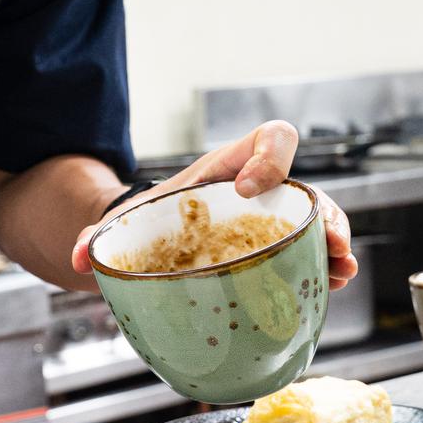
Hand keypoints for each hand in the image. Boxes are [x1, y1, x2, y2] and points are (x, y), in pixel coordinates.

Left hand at [73, 119, 357, 290]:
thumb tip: (80, 258)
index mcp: (229, 165)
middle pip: (306, 183)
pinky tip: (336, 283)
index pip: (266, 138)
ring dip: (336, 240)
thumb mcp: (131, 220)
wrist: (163, 237)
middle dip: (320, 210)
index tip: (247, 189)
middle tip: (326, 240)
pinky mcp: (283, 246)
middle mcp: (263, 187)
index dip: (267, 157)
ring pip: (319, 216)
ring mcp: (277, 217)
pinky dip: (330, 263)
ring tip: (342, 267)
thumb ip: (100, 234)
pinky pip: (316, 248)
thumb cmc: (156, 218)